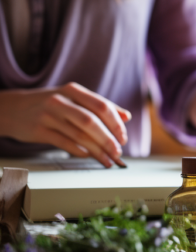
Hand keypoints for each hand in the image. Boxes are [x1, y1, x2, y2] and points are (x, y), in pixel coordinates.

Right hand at [0, 83, 130, 167]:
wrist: (13, 109)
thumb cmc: (50, 105)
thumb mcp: (74, 99)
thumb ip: (100, 106)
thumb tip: (126, 116)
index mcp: (73, 91)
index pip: (101, 106)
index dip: (116, 124)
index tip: (123, 138)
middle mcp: (60, 101)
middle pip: (91, 122)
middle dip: (108, 140)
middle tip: (118, 152)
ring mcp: (48, 115)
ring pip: (79, 135)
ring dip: (97, 150)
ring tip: (108, 160)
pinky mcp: (39, 130)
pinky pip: (64, 143)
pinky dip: (79, 151)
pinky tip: (88, 156)